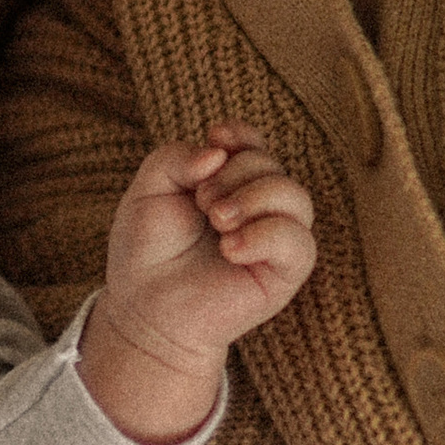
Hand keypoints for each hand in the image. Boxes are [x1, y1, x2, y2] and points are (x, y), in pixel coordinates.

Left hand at [78, 124, 315, 444]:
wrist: (146, 309)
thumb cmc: (147, 252)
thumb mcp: (147, 192)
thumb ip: (175, 158)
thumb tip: (218, 152)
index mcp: (229, 183)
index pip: (254, 144)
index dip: (242, 135)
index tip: (216, 138)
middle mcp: (259, 207)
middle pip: (270, 165)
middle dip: (235, 174)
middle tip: (202, 203)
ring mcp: (276, 239)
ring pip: (295, 196)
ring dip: (253, 198)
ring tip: (217, 222)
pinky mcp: (285, 272)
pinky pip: (298, 241)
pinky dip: (266, 235)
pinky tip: (231, 249)